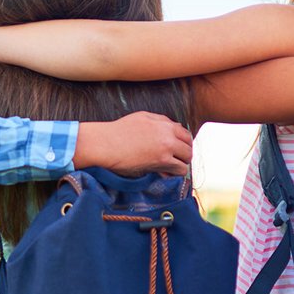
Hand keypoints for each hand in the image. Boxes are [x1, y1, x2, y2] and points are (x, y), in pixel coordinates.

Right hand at [73, 112, 193, 175]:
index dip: (181, 142)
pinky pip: (180, 169)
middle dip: (184, 153)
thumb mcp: (140, 119)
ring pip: (187, 156)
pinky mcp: (162, 160)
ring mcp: (166, 145)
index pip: (183, 131)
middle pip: (188, 143)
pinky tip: (166, 174)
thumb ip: (157, 122)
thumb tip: (169, 130)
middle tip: (175, 161)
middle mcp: (166, 131)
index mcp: (161, 121)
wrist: (104, 144)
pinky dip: (175, 173)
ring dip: (181, 163)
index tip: (176, 150)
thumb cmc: (116, 133)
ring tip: (170, 169)